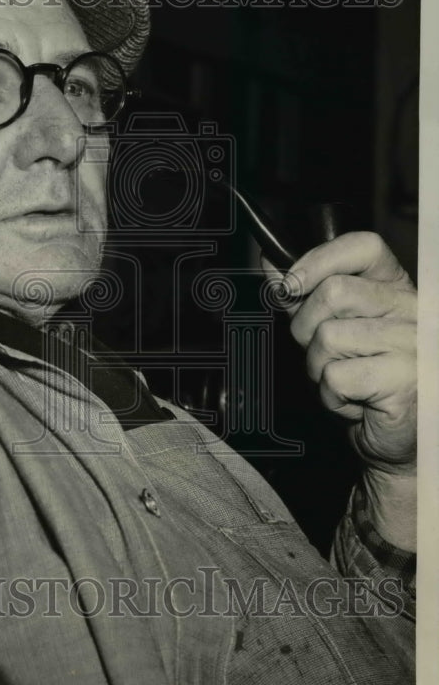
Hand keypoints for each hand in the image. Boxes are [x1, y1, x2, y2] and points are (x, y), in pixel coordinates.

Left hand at [263, 231, 415, 473]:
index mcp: (398, 288)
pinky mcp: (404, 380)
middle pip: (333, 292)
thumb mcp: (331, 327)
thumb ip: (303, 294)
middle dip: (307, 328)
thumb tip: (270, 261)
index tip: (291, 285)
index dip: (318, 261)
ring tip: (343, 380)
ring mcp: (414, 343)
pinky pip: (335, 376)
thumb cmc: (365, 380)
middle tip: (324, 354)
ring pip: (328, 336)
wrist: (396, 437)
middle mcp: (413, 309)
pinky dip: (330, 396)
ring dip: (318, 368)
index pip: (363, 247)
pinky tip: (353, 402)